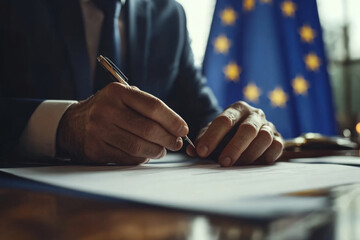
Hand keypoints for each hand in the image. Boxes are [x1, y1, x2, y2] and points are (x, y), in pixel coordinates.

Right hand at [56, 82, 188, 163]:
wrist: (73, 124)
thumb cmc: (108, 109)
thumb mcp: (123, 97)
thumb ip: (146, 106)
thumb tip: (176, 127)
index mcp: (117, 92)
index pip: (153, 106)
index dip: (172, 120)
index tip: (183, 129)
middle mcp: (106, 110)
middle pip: (148, 129)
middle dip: (168, 139)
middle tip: (176, 143)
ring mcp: (99, 131)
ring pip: (139, 147)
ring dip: (157, 151)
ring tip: (162, 150)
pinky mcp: (96, 149)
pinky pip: (127, 158)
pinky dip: (142, 159)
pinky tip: (145, 155)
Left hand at [186, 101, 283, 166]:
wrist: (250, 133)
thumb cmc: (227, 134)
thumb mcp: (213, 134)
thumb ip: (202, 141)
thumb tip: (191, 151)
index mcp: (236, 109)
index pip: (224, 120)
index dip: (212, 136)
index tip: (202, 152)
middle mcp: (254, 114)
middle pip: (247, 129)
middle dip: (234, 147)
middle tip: (223, 162)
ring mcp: (269, 126)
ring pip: (264, 137)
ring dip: (250, 154)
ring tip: (237, 166)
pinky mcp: (279, 139)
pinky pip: (277, 147)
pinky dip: (266, 156)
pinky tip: (254, 164)